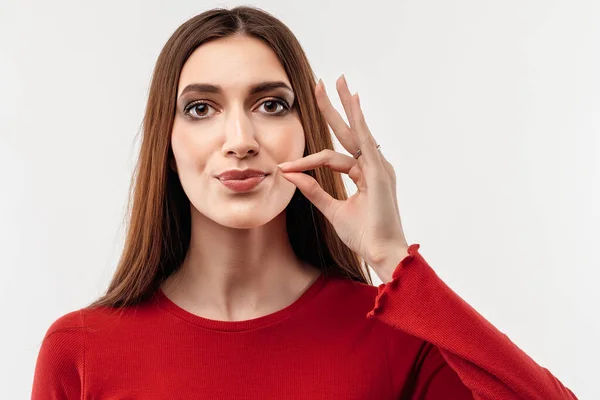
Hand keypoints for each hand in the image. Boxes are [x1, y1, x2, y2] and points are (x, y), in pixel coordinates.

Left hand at [277, 75, 408, 279]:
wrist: (381, 252)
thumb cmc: (363, 235)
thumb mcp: (333, 210)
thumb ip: (314, 191)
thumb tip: (292, 175)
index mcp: (365, 175)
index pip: (332, 157)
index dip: (306, 159)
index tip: (285, 165)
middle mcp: (374, 166)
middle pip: (349, 132)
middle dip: (335, 107)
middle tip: (323, 83)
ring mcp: (379, 167)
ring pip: (355, 131)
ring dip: (344, 106)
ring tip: (335, 82)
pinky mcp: (379, 172)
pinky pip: (364, 142)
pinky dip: (358, 121)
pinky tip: (352, 103)